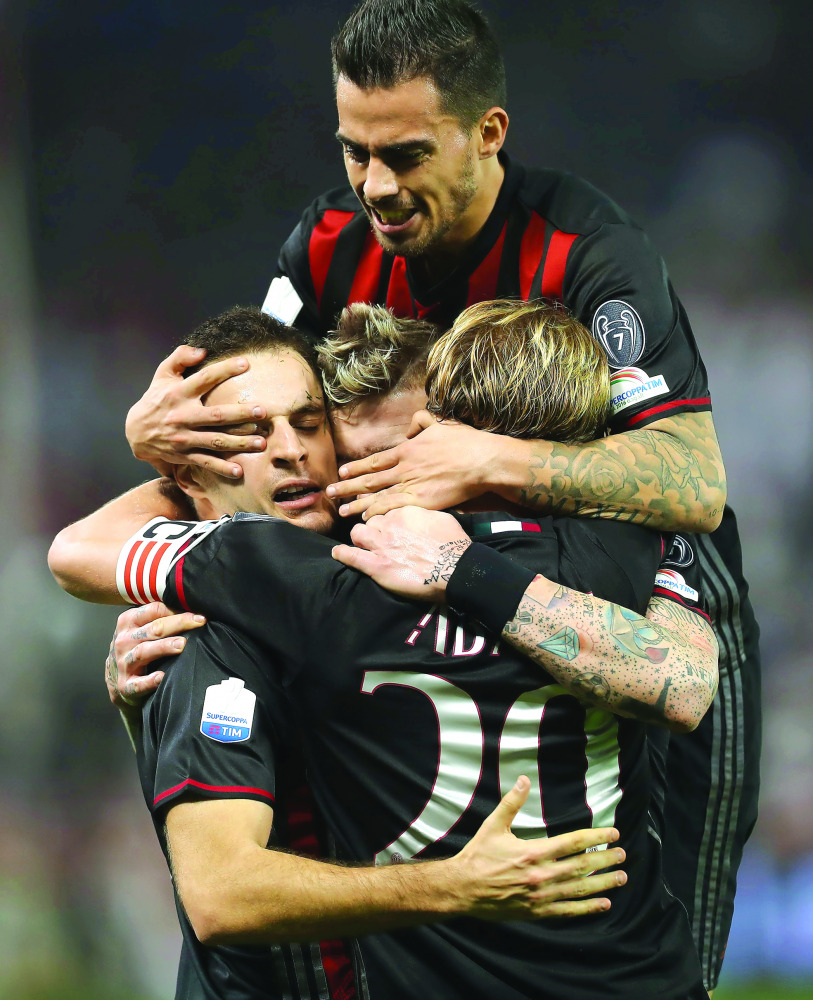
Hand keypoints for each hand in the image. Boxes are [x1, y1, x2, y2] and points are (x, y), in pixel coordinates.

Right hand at [105, 602, 205, 713]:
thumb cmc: (137, 648)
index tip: (198, 613)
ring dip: (163, 647)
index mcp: (128, 622)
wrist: (117, 679)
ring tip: (182, 644)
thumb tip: (190, 605)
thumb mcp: (141, 629)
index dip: (176, 610)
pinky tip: (162, 677)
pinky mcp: (126, 685)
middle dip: (178, 624)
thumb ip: (159, 617)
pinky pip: (138, 683)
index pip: (153, 610)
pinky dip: (149, 680)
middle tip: (198, 622)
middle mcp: (123, 641)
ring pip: (144, 651)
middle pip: (153, 628)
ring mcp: (123, 663)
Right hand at [125, 346, 267, 477]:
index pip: (205, 378)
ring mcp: (184, 437)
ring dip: (239, 443)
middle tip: (262, 411)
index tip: (246, 364)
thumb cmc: (157, 399)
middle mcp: (183, 416)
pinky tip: (239, 471)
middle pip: (216, 415)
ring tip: (261, 442)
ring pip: (216, 441)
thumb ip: (180, 357)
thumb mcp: (163, 375)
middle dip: (240, 414)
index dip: (225, 370)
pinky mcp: (185, 455)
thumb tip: (202, 350)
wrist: (136, 432)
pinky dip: (221, 468)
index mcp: (179, 393)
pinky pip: (205, 462)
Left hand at [326, 412, 501, 518]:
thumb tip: (412, 426)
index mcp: (408, 450)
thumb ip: (422, 422)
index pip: (375, 460)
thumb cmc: (465, 442)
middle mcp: (404, 467)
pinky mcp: (421, 500)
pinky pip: (393, 506)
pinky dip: (378, 511)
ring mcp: (411, 484)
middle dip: (348, 486)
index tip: (342, 473)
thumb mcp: (442, 423)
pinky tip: (366, 517)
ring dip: (357, 503)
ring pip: (377, 494)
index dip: (356, 467)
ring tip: (341, 510)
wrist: (481, 460)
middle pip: (369, 478)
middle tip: (330, 492)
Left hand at [332, 507, 470, 601]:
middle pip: (369, 521)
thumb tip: (421, 516)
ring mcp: (381, 545)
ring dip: (359, 539)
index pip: (385, 510)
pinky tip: (338, 553)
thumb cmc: (454, 544)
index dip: (386, 519)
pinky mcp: (377, 566)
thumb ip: (425, 514)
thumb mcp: (442, 518)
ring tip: (361, 545)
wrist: (456, 568)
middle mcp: (389, 525)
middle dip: (372, 528)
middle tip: (378, 538)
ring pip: (357, 533)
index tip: (389, 525)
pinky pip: (351, 556)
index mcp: (404, 511)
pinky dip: (342, 554)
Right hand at [452, 776, 625, 919]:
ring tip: (622, 878)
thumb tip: (524, 779)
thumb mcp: (493, 825)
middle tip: (623, 854)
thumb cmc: (478, 855)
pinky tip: (604, 904)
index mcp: (533, 852)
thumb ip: (512, 803)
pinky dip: (588, 908)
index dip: (596, 837)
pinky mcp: (538, 912)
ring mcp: (541, 896)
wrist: (463, 889)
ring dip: (603, 883)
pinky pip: (568, 910)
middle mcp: (542, 875)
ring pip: (580, 889)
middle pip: (582, 866)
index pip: (573, 843)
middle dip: (605, 860)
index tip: (613, 833)